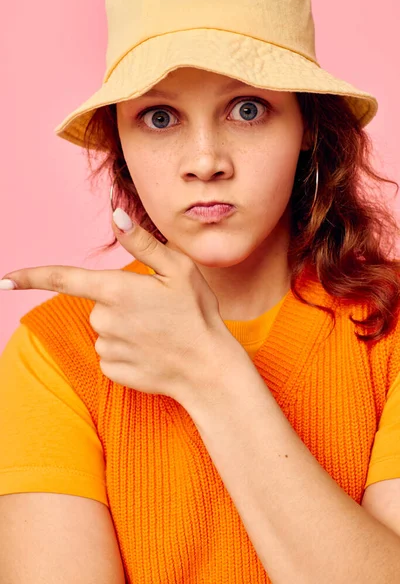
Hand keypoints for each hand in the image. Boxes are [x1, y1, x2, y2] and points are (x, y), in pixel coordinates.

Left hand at [0, 209, 239, 403]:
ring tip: (158, 333)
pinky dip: (127, 350)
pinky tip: (152, 352)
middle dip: (120, 302)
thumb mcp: (178, 269)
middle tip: (157, 310)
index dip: (31, 276)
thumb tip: (115, 215)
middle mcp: (105, 319)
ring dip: (125, 328)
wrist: (207, 369)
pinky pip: (110, 352)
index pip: (63, 278)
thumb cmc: (196, 314)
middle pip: (97, 303)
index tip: (4, 278)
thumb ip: (142, 242)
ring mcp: (107, 347)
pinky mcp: (111, 369)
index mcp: (117, 289)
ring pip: (105, 329)